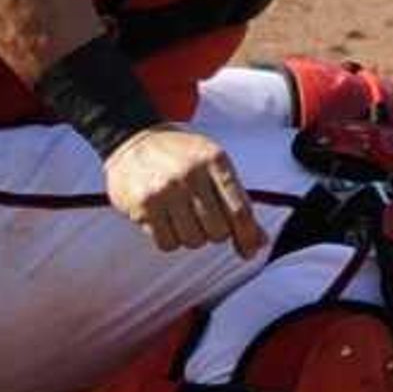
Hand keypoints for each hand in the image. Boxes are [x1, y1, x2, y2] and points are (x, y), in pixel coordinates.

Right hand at [106, 126, 265, 258]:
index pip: (240, 210)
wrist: (132, 140)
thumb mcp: (214, 165)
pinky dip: (170, 239)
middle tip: (202, 217)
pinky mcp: (144, 205)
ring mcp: (166, 189)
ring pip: (193, 241)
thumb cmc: (181, 156)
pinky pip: (167, 244)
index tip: (250, 251)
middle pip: (218, 232)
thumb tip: (260, 242)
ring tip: (181, 215)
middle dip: (214, 232)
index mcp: (215, 160)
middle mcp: (192, 174)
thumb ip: (238, 201)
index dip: (248, 236)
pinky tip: (165, 220)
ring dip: (190, 236)